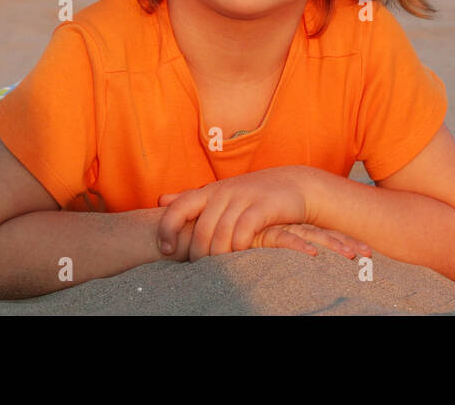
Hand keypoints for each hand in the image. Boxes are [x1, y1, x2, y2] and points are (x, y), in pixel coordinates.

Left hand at [156, 165, 313, 261]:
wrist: (293, 184)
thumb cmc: (251, 194)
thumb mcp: (220, 193)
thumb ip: (191, 199)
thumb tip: (161, 200)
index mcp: (209, 190)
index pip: (178, 208)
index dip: (167, 228)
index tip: (166, 250)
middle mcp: (224, 192)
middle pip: (201, 229)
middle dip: (198, 253)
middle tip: (199, 269)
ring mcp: (244, 197)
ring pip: (222, 233)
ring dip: (218, 255)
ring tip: (218, 269)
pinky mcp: (264, 206)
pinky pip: (244, 230)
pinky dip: (239, 246)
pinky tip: (240, 255)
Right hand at [254, 222, 372, 260]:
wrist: (228, 224)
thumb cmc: (249, 237)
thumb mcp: (274, 243)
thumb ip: (289, 249)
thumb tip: (310, 265)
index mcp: (299, 227)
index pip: (328, 233)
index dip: (347, 240)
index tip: (368, 251)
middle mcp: (293, 226)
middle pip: (327, 234)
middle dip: (349, 242)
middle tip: (369, 254)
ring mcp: (281, 227)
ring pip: (312, 235)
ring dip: (332, 244)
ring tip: (351, 255)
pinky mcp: (265, 233)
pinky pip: (284, 240)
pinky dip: (299, 246)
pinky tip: (313, 253)